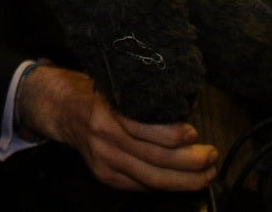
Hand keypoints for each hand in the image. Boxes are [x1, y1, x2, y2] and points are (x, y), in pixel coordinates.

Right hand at [20, 65, 218, 191]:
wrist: (59, 108)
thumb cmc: (93, 91)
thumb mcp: (115, 85)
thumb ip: (143, 98)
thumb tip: (183, 106)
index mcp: (107, 113)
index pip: (146, 131)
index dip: (174, 135)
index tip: (195, 132)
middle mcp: (104, 141)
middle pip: (154, 160)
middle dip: (190, 163)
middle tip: (211, 156)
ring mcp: (104, 162)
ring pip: (151, 179)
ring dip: (184, 179)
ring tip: (206, 173)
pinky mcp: (104, 175)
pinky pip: (140, 186)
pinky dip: (164, 184)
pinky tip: (182, 180)